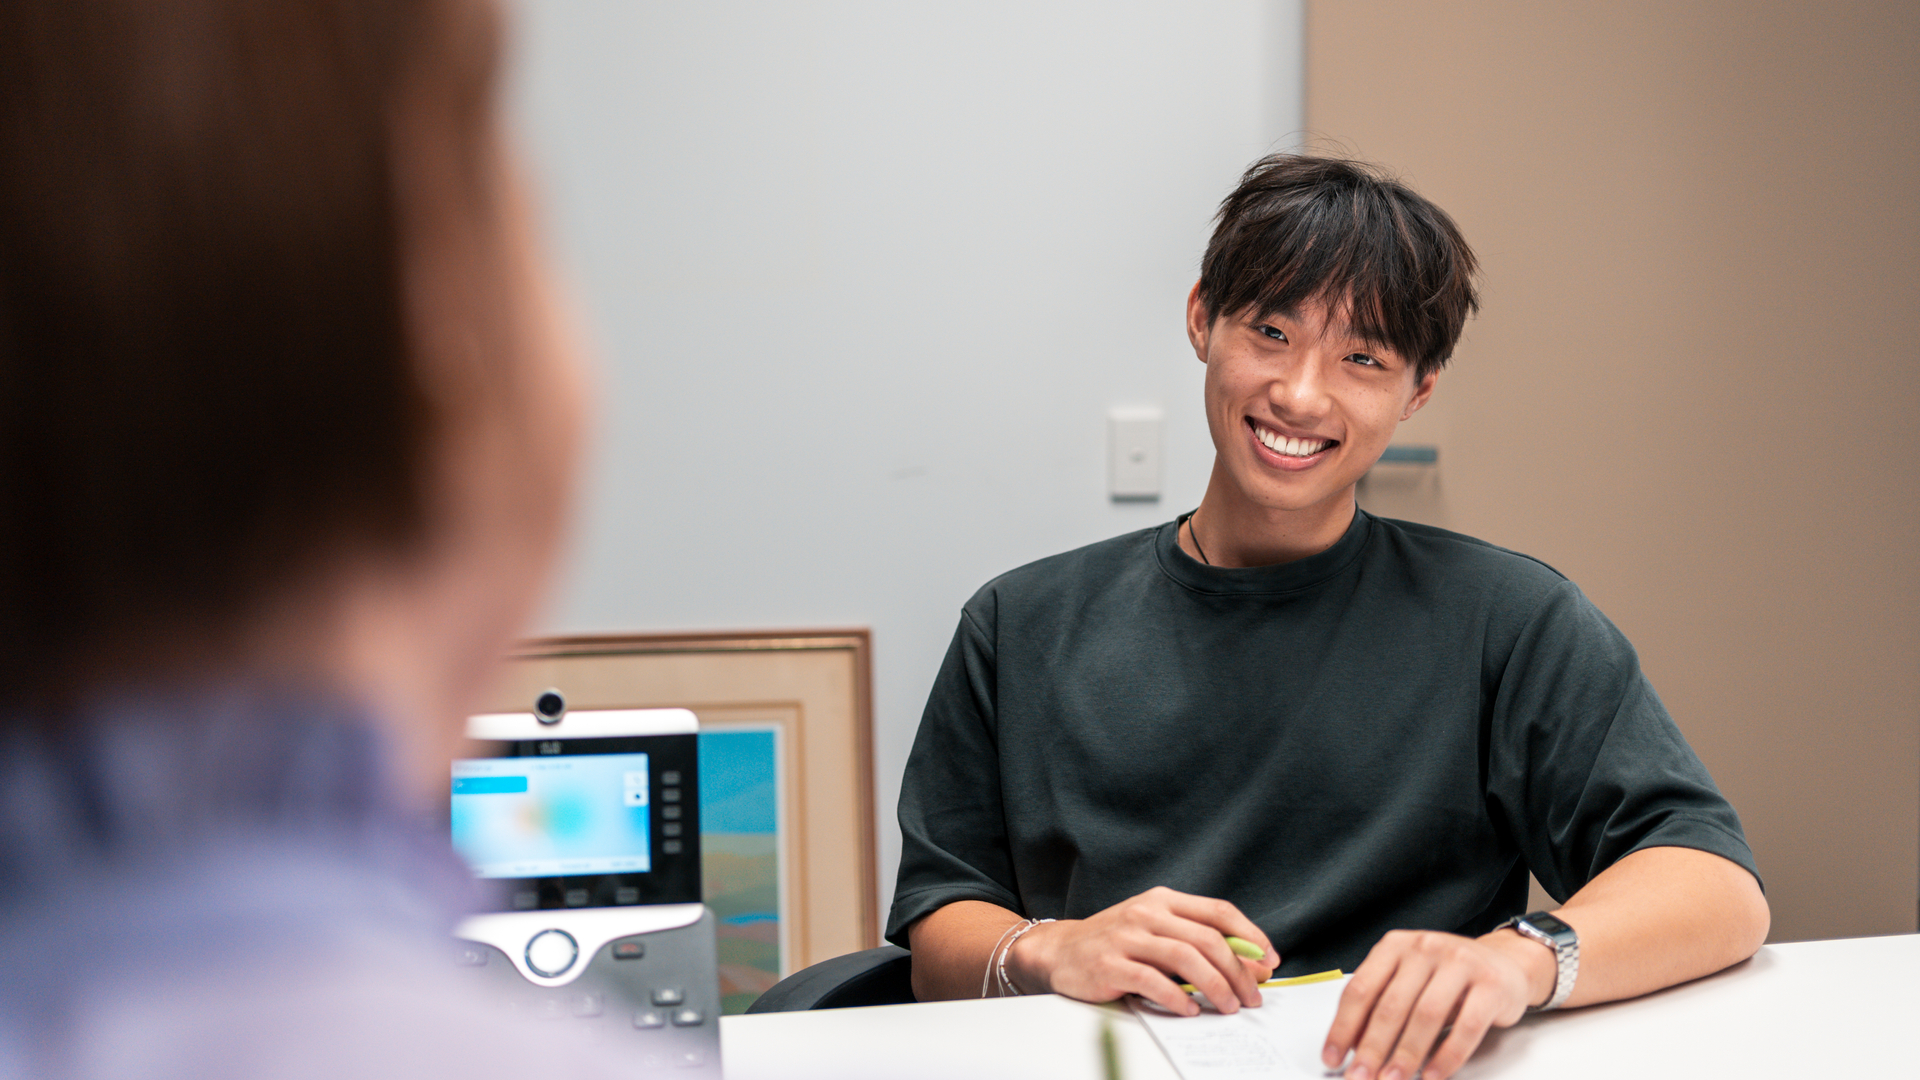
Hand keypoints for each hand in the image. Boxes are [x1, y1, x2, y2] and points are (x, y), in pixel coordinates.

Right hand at [1005, 886, 1277, 1015]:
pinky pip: (1154, 982)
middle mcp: (1146, 913)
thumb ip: (1195, 940)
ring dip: (1216, 987)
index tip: (1269, 961)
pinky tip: (1190, 1010)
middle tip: (1251, 997)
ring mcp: (1127, 937)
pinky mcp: (1110, 965)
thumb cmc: (1115, 943)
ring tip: (1228, 1007)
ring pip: (1186, 958)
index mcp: (1163, 900)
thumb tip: (1249, 964)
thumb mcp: (1155, 930)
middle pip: (1208, 939)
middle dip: (1238, 972)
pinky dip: (1178, 999)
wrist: (1059, 951)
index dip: (1250, 936)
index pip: (1219, 911)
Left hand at [1321, 928, 1552, 1079]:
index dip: (1343, 1027)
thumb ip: (1381, 1004)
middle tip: (1361, 1077)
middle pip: (1391, 1005)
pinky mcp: (1491, 985)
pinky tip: (1434, 1075)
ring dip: (1407, 1055)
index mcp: (1395, 946)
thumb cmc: (1447, 976)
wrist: (1504, 964)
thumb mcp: (1408, 980)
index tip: (1332, 1057)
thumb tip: (1352, 1047)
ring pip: (1426, 1016)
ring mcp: (1460, 963)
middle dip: (1372, 1048)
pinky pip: (1466, 1027)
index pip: (1360, 989)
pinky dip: (1448, 1057)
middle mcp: (1425, 948)